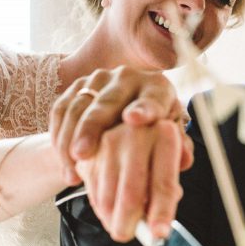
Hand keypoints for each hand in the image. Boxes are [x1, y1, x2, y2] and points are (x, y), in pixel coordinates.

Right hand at [49, 67, 189, 184]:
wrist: (124, 116)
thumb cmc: (153, 130)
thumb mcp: (168, 138)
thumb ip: (177, 147)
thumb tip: (185, 160)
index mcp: (158, 88)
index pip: (153, 97)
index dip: (145, 108)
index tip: (135, 119)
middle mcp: (128, 77)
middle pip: (107, 101)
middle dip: (92, 127)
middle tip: (83, 154)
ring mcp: (98, 79)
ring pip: (79, 107)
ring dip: (71, 139)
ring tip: (72, 168)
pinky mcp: (75, 87)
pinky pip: (61, 111)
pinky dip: (59, 138)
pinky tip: (64, 164)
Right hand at [76, 117, 189, 241]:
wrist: (120, 117)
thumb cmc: (155, 143)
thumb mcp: (172, 156)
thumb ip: (172, 183)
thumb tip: (168, 211)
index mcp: (165, 134)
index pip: (164, 182)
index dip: (162, 211)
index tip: (160, 234)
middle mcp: (136, 134)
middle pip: (131, 192)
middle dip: (129, 223)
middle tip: (130, 237)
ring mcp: (108, 141)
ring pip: (107, 196)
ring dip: (113, 219)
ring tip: (122, 227)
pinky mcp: (88, 152)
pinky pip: (91, 191)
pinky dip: (100, 208)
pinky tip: (109, 212)